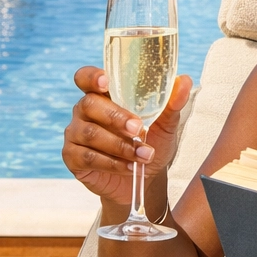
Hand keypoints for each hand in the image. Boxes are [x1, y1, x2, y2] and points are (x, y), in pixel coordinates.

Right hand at [63, 66, 192, 205]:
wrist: (145, 179)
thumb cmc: (151, 142)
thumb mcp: (165, 124)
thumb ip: (172, 103)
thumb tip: (184, 81)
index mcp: (102, 95)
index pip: (85, 77)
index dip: (91, 77)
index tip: (106, 83)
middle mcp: (84, 111)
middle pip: (89, 105)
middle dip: (115, 117)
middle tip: (138, 129)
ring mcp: (75, 134)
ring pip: (90, 134)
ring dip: (120, 146)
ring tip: (144, 155)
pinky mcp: (73, 158)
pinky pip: (88, 157)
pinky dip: (112, 163)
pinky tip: (131, 167)